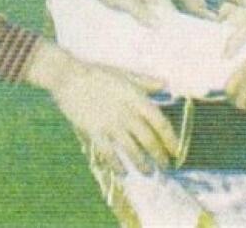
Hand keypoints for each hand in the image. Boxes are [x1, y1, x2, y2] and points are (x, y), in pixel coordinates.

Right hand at [24, 41, 178, 173]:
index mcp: (136, 98)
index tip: (176, 149)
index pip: (160, 122)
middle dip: (159, 155)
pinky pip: (109, 153)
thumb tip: (165, 84)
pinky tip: (123, 172)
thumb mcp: (124, 74)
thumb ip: (146, 82)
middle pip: (149, 139)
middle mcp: (127, 113)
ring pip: (132, 149)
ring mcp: (111, 124)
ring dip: (142, 164)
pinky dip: (117, 165)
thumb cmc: (97, 74)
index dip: (170, 138)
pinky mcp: (95, 132)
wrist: (69, 76)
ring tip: (148, 172)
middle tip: (165, 166)